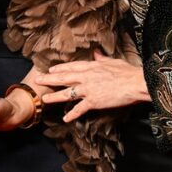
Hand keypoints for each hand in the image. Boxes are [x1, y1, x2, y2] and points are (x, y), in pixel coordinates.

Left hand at [34, 52, 149, 121]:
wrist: (134, 83)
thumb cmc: (127, 71)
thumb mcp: (113, 61)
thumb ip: (102, 58)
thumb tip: (96, 53)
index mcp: (91, 66)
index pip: (72, 67)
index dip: (60, 68)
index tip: (51, 69)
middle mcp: (86, 77)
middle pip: (64, 78)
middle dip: (49, 79)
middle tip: (37, 79)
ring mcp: (88, 89)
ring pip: (67, 93)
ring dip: (54, 96)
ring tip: (44, 99)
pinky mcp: (93, 101)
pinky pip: (80, 108)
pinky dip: (72, 114)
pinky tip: (65, 118)